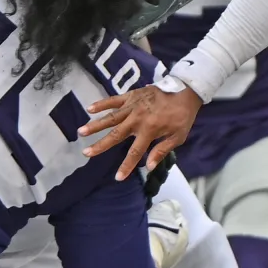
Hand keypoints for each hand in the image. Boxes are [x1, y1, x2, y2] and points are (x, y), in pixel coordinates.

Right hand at [79, 85, 203, 180]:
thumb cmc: (182, 115)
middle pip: (116, 135)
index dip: (126, 166)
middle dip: (100, 145)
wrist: (185, 90)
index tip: (118, 177)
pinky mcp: (131, 95)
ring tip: (81, 131)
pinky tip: (89, 109)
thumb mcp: (178, 136)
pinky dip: (102, 103)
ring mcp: (132, 106)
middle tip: (86, 153)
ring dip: (95, 125)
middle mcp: (137, 119)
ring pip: (110, 118)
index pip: (135, 152)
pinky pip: (114, 100)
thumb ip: (162, 150)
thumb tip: (148, 166)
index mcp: (149, 130)